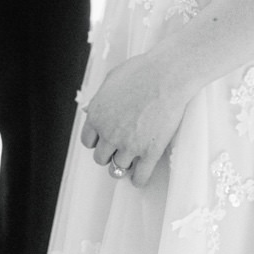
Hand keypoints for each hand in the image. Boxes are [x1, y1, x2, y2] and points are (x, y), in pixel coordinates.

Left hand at [78, 51, 189, 187]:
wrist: (166, 77)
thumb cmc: (140, 73)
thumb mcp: (110, 81)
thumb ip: (99, 99)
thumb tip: (89, 110)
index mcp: (96, 116)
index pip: (88, 142)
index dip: (97, 142)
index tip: (104, 141)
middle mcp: (109, 133)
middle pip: (101, 158)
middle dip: (108, 154)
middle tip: (118, 151)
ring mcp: (129, 145)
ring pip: (118, 168)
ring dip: (123, 165)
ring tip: (130, 162)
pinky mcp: (150, 152)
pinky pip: (140, 176)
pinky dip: (138, 180)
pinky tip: (139, 178)